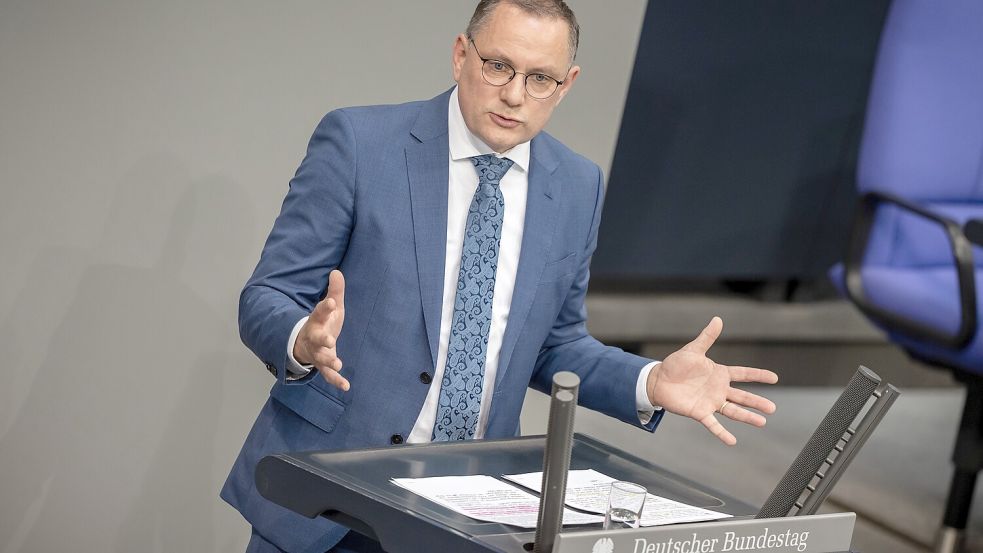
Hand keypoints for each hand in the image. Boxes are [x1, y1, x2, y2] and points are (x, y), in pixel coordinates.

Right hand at [293, 270, 348, 389]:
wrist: (305, 343)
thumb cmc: (322, 323)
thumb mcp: (330, 307)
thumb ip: (335, 292)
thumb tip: (337, 272)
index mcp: (317, 321)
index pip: (320, 312)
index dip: (326, 307)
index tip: (331, 302)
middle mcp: (314, 337)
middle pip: (316, 338)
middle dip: (322, 339)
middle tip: (330, 340)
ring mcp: (317, 353)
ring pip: (320, 358)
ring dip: (329, 361)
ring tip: (338, 364)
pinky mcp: (322, 365)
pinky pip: (328, 375)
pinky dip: (336, 381)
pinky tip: (346, 386)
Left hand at [646, 316, 777, 444]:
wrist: (658, 380)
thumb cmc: (675, 365)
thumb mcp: (693, 350)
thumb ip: (707, 337)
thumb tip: (718, 319)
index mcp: (719, 373)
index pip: (743, 374)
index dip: (758, 375)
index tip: (775, 378)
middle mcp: (718, 389)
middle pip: (742, 396)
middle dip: (757, 402)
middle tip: (772, 408)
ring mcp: (710, 402)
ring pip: (733, 411)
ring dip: (747, 417)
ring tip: (762, 422)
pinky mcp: (699, 412)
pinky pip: (713, 424)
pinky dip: (722, 433)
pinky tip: (733, 441)